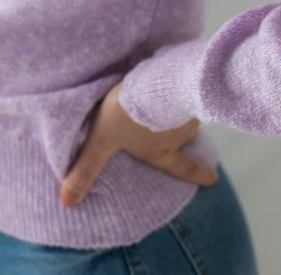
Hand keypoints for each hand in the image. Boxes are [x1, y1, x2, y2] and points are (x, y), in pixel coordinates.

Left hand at [59, 80, 218, 207]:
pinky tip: (173, 78)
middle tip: (192, 133)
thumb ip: (85, 169)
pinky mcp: (190, 87)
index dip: (198, 174)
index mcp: (160, 151)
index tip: (213, 179)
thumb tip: (67, 203)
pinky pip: (189, 91)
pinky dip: (182, 87)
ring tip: (172, 96)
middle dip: (188, 136)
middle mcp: (179, 135)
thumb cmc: (127, 114)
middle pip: (188, 138)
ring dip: (181, 107)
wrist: (154, 81)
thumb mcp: (100, 141)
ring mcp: (188, 110)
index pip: (183, 168)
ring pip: (187, 112)